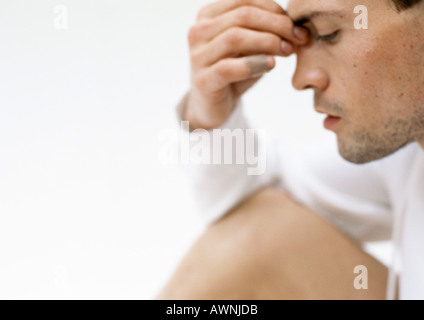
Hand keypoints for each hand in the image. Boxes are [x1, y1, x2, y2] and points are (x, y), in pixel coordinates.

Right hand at [184, 0, 308, 129]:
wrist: (213, 106)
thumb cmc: (234, 71)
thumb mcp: (250, 47)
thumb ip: (265, 31)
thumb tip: (296, 25)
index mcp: (208, 15)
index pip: (245, 0)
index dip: (275, 10)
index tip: (298, 26)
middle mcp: (198, 31)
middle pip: (243, 15)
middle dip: (277, 24)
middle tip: (299, 37)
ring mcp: (197, 56)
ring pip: (235, 37)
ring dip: (268, 42)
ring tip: (287, 51)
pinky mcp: (202, 80)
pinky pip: (228, 67)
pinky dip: (253, 64)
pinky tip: (271, 65)